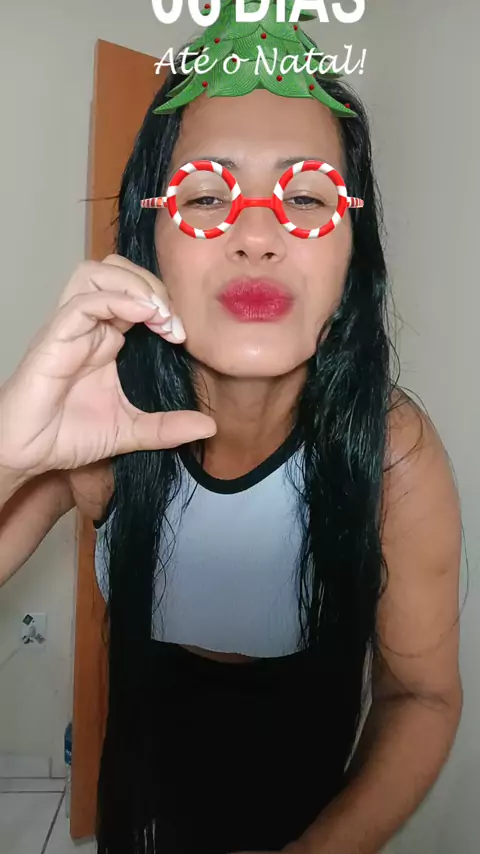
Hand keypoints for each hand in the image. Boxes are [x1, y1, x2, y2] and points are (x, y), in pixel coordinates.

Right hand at [0, 254, 215, 478]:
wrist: (28, 454)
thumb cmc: (67, 436)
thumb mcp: (130, 431)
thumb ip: (167, 427)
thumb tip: (208, 426)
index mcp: (104, 338)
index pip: (134, 292)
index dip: (163, 303)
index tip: (182, 335)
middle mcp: (87, 325)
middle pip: (115, 269)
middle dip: (150, 284)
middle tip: (172, 320)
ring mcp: (69, 328)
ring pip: (96, 273)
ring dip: (133, 284)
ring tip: (158, 314)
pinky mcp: (54, 338)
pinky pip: (83, 301)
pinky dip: (117, 300)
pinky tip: (143, 316)